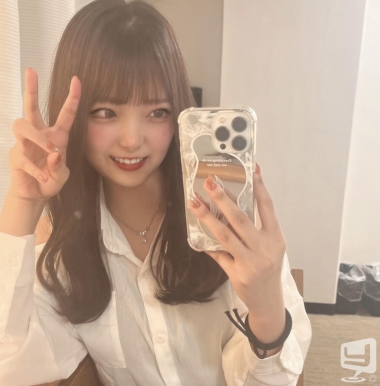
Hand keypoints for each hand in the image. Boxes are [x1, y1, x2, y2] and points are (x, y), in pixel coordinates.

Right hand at [8, 68, 80, 201]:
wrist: (36, 194)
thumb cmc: (51, 180)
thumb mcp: (62, 174)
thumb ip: (60, 165)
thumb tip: (53, 152)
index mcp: (56, 136)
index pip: (65, 114)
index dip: (72, 97)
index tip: (76, 79)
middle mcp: (39, 135)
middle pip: (30, 107)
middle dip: (30, 89)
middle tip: (31, 70)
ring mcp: (24, 144)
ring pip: (22, 125)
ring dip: (38, 137)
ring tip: (49, 150)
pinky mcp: (15, 156)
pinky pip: (24, 158)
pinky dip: (36, 170)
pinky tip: (44, 179)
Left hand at [188, 163, 285, 314]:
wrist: (268, 301)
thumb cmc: (268, 268)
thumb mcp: (270, 247)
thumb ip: (257, 228)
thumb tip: (234, 202)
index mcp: (275, 237)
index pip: (266, 206)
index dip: (259, 186)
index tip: (251, 168)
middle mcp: (265, 248)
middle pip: (241, 218)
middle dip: (223, 199)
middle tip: (209, 183)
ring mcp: (251, 262)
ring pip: (225, 235)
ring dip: (208, 217)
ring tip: (195, 202)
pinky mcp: (237, 274)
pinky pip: (217, 254)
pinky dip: (206, 243)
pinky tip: (194, 232)